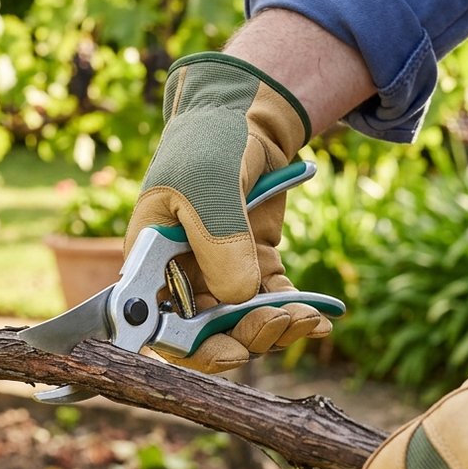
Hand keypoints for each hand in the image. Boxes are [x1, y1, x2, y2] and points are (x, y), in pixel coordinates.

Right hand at [126, 52, 330, 372]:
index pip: (156, 323)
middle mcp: (181, 273)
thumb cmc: (211, 142)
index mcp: (150, 259)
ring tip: (305, 318)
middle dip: (243, 338)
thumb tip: (239, 299)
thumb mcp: (209, 185)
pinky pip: (270, 301)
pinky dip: (292, 312)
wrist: (249, 115)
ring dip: (274, 327)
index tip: (230, 353)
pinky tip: (317, 316)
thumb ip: (219, 242)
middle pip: (204, 333)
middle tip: (278, 324)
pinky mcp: (253, 264)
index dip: (188, 348)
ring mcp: (219, 271)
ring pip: (241, 322)